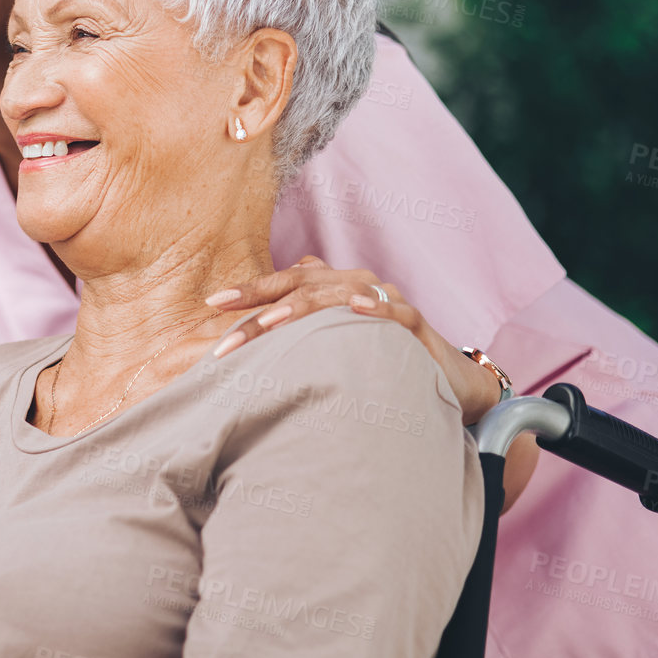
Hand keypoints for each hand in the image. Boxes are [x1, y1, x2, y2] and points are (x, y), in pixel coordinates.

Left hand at [206, 255, 501, 424]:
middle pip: (302, 285)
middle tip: (226, 322)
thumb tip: (257, 320)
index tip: (212, 302)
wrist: (445, 375)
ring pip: (339, 294)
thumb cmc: (378, 353)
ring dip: (304, 305)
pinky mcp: (415, 323)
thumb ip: (300, 325)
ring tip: (271, 319)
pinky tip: (355, 309)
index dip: (250, 290)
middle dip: (261, 302)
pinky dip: (375, 308)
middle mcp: (355, 285)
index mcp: (332, 287)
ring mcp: (386, 300)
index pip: (284, 282)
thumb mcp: (333, 338)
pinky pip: (394, 311)